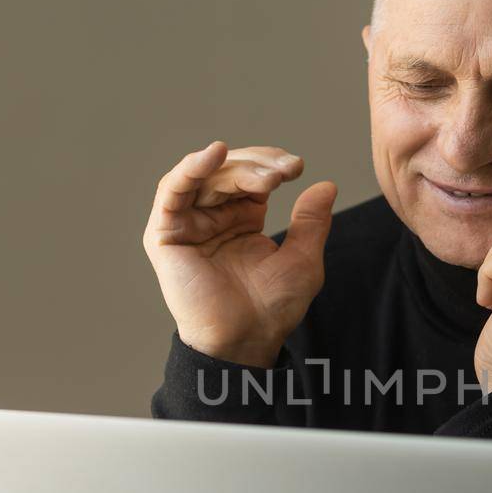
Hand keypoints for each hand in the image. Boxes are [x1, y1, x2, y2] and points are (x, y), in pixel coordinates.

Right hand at [143, 140, 336, 366]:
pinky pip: (172, 190)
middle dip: (258, 166)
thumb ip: (311, 222)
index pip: (251, 176)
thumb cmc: (271, 308)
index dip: (272, 164)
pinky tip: (214, 154)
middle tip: (285, 171)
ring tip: (265, 175)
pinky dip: (190, 168)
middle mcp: (212, 217)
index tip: (298, 167)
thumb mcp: (303, 259)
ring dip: (235, 168)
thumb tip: (326, 186)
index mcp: (240, 218)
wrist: (246, 338)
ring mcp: (187, 223)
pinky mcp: (165, 233)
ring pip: (205, 176)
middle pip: (228, 171)